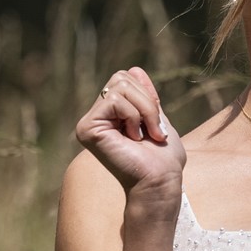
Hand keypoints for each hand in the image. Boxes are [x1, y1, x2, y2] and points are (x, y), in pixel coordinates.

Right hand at [76, 67, 185, 197]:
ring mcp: (89, 122)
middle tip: (152, 130)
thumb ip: (144, 96)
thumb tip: (134, 69)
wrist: (159, 181)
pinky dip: (134, 117)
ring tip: (145, 136)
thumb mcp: (157, 118)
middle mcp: (95, 117)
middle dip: (147, 101)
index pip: (126, 78)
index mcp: (110, 115)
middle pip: (121, 77)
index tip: (155, 123)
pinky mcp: (87, 128)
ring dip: (144, 110)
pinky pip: (115, 100)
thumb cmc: (162, 159)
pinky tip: (133, 139)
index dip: (147, 95)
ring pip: (120, 86)